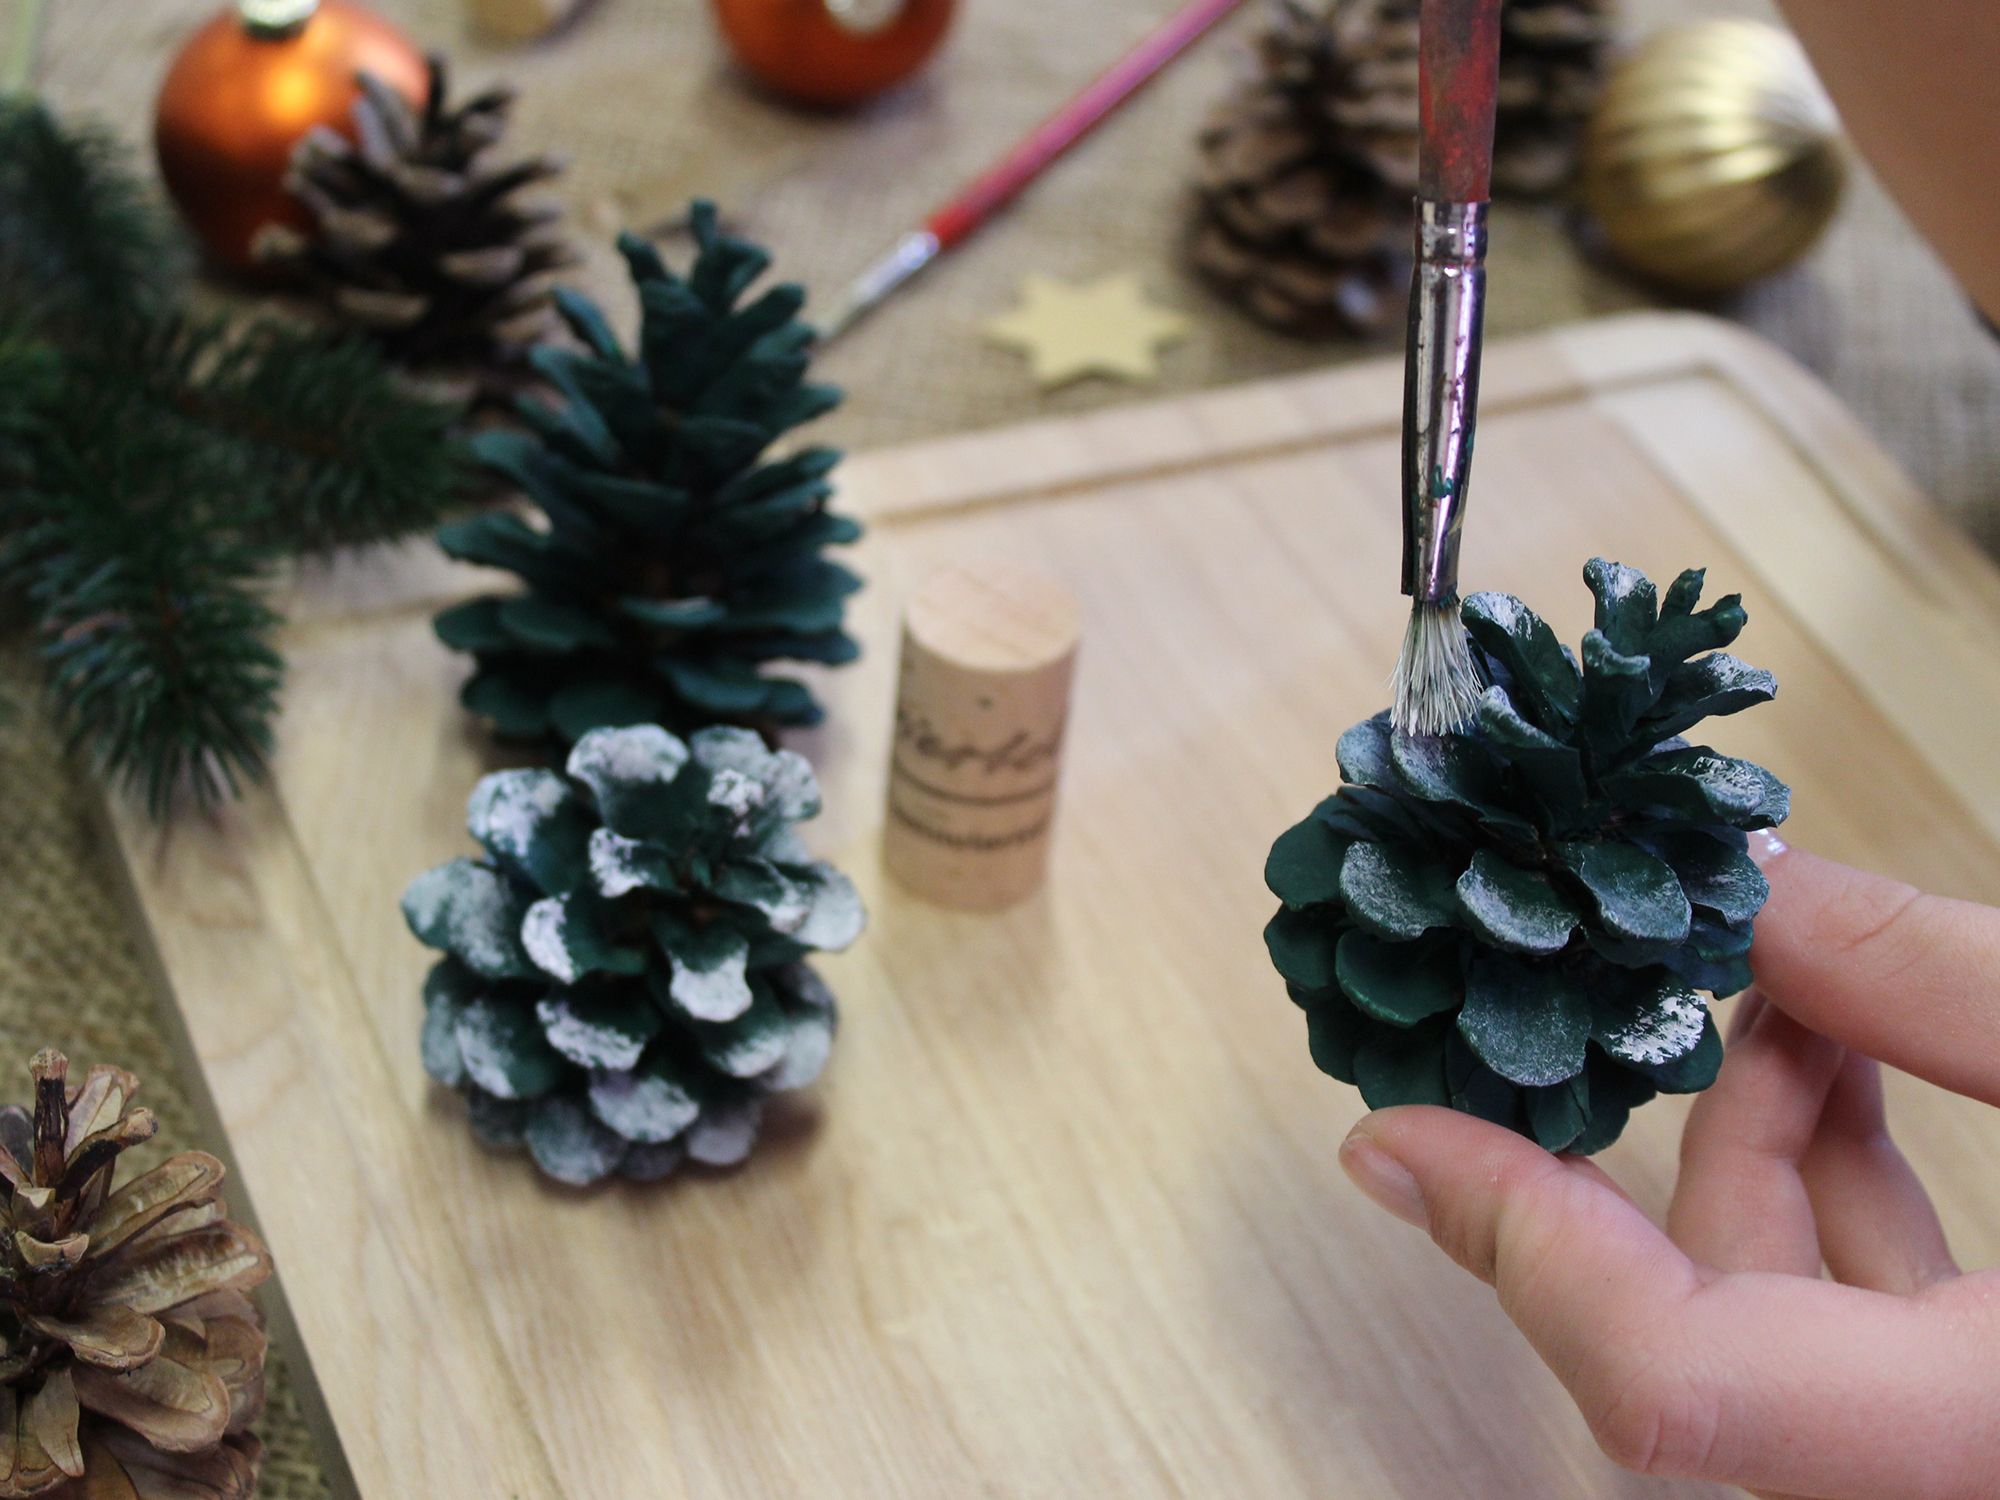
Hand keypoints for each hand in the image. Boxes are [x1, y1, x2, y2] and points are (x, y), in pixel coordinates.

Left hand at [1339, 832, 1999, 1499]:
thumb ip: (1936, 985)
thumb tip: (1752, 889)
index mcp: (1985, 1435)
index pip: (1669, 1375)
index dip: (1514, 1242)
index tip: (1398, 1136)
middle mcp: (1958, 1484)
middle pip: (1706, 1339)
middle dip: (1668, 1132)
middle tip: (1620, 987)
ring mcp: (1972, 1457)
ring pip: (1787, 1325)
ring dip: (1763, 1133)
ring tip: (1790, 977)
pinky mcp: (1996, 1416)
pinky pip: (1870, 1326)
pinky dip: (1840, 1181)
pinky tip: (1846, 1049)